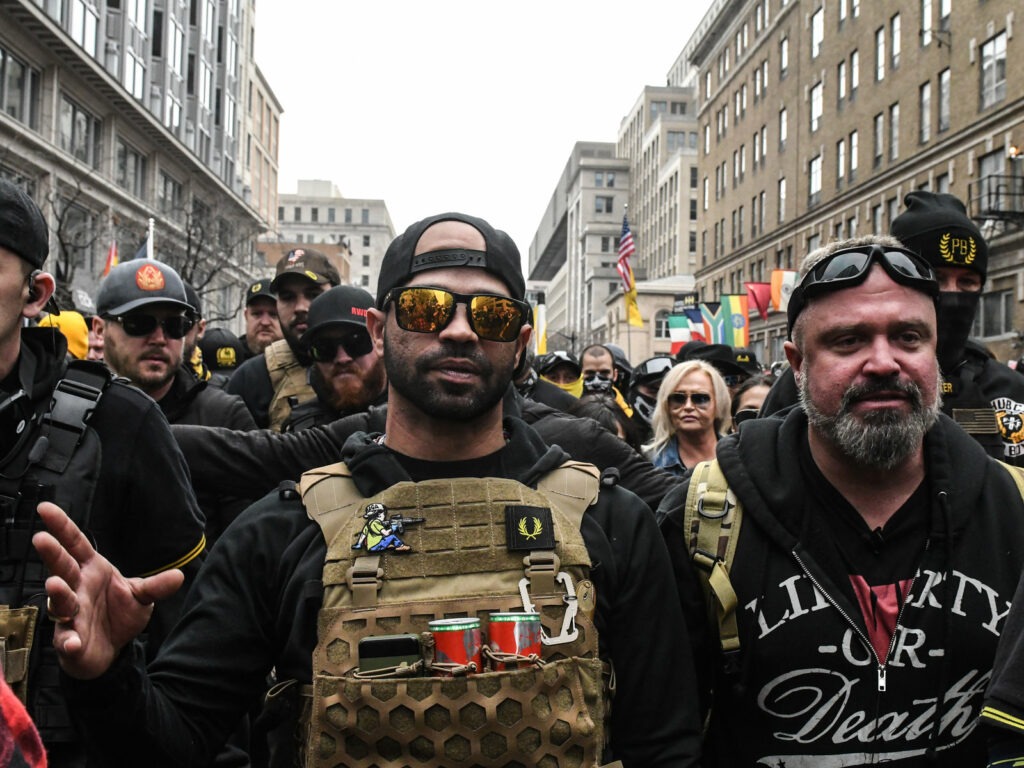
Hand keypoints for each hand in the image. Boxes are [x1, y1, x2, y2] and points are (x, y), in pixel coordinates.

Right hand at [32, 502, 183, 679]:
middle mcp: (76, 588)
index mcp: (92, 570)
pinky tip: (72, 642)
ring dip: (58, 593)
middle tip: (41, 539)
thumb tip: (179, 575)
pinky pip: (66, 640)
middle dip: (52, 553)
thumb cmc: (120, 615)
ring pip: (60, 601)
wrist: (112, 649)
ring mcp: (70, 614)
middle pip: (62, 567)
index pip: (75, 544)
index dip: (62, 526)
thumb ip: (156, 586)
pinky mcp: (69, 641)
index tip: (45, 507)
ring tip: (55, 585)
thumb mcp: (141, 596)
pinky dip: (68, 641)